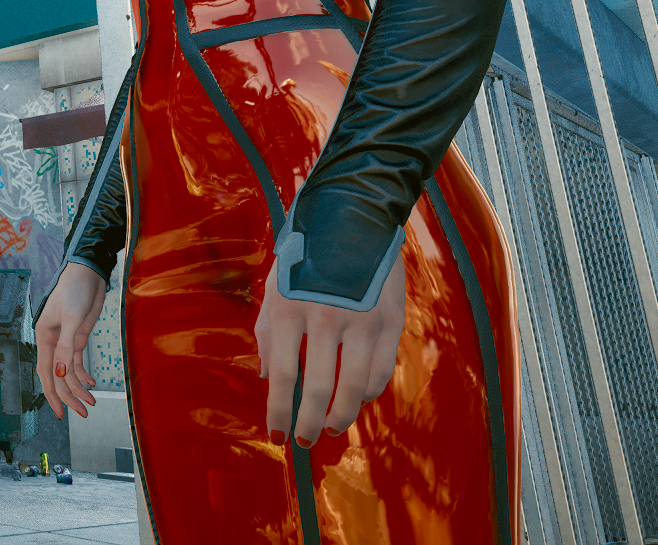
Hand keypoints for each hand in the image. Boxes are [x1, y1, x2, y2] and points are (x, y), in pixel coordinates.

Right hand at [36, 262, 106, 419]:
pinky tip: (91, 383)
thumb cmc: (76, 290)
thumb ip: (67, 346)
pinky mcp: (78, 337)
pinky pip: (77, 362)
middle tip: (83, 412)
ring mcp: (66, 341)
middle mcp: (53, 342)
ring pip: (68, 372)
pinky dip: (83, 374)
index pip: (47, 373)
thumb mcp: (72, 318)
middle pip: (58, 376)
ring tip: (91, 402)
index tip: (60, 412)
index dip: (52, 394)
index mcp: (45, 337)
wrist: (88, 273)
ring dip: (79, 387)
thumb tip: (61, 374)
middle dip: (69, 395)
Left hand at [254, 247, 406, 445]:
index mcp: (289, 308)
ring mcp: (360, 320)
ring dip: (341, 415)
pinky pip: (381, 370)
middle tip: (305, 442)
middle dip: (308, 424)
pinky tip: (356, 400)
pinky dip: (368, 393)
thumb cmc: (306, 255)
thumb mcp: (275, 288)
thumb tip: (268, 379)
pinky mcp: (389, 320)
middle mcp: (324, 317)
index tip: (276, 436)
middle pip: (317, 389)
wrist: (352, 215)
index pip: (281, 376)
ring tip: (330, 427)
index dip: (278, 412)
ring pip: (354, 387)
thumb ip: (268, 334)